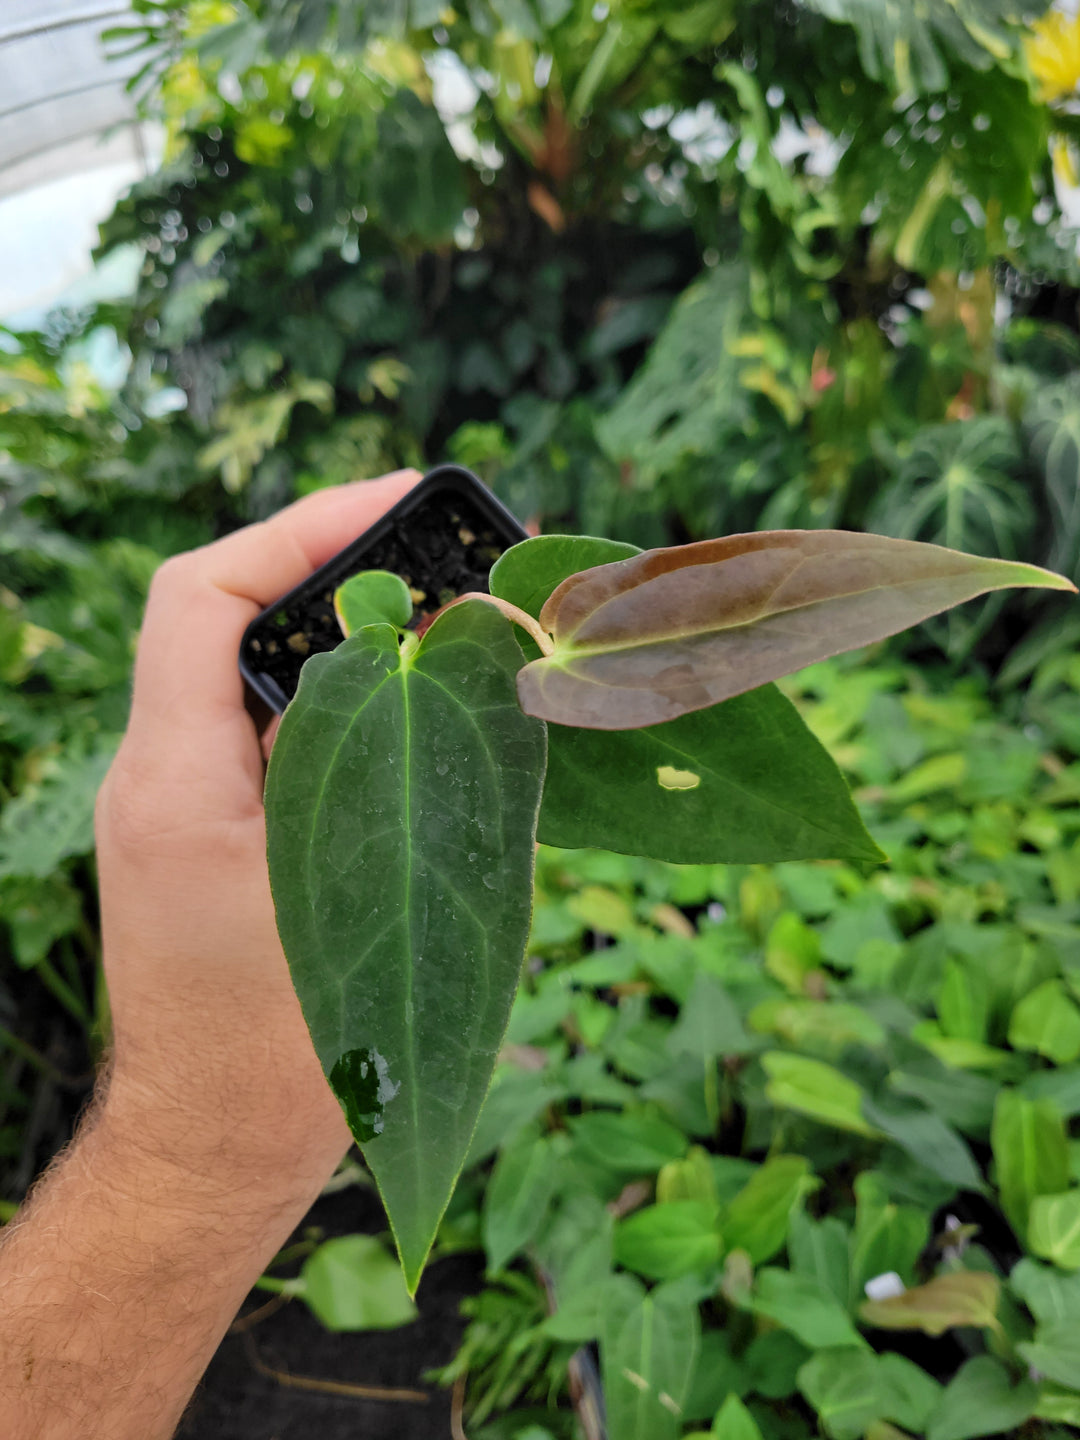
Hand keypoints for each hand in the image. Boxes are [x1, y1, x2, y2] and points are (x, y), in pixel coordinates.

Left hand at [94, 470, 421, 1201]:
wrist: (211, 1148)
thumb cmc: (274, 1054)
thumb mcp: (342, 900)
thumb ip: (385, 776)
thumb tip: (442, 666)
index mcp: (176, 779)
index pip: (200, 597)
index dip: (298, 530)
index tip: (401, 503)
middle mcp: (161, 773)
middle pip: (230, 613)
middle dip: (332, 562)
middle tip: (442, 547)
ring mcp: (180, 802)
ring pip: (254, 665)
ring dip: (341, 623)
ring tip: (442, 606)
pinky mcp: (213, 831)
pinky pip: (270, 722)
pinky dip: (340, 690)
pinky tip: (412, 700)